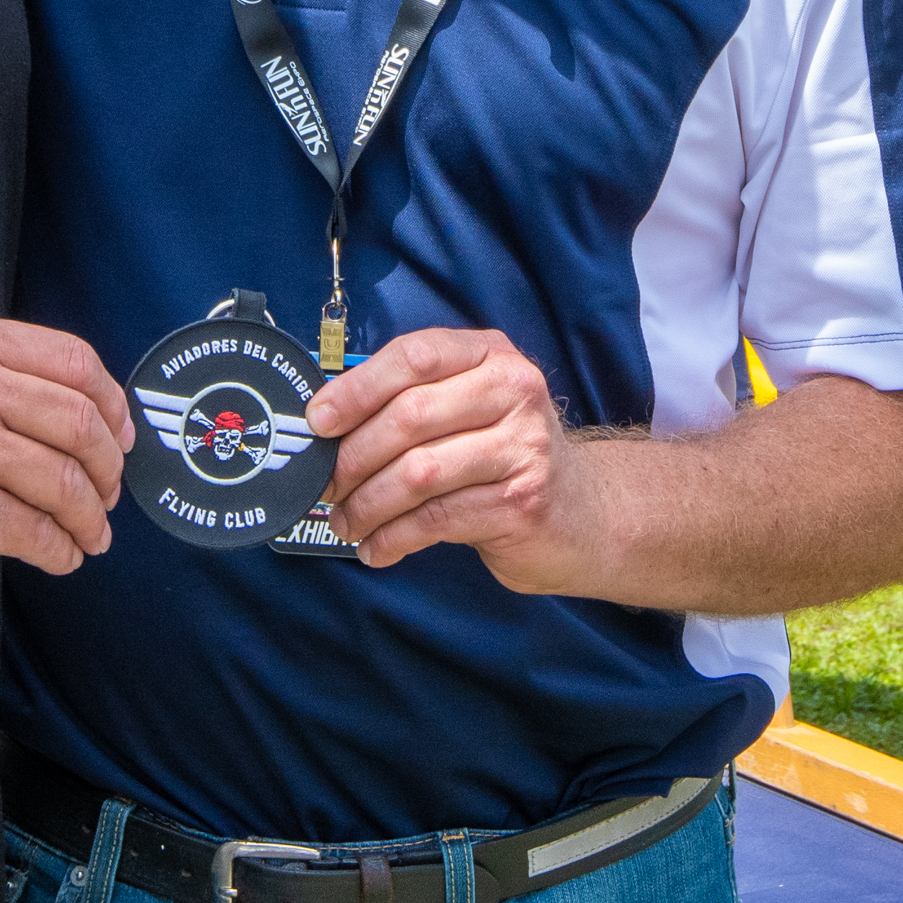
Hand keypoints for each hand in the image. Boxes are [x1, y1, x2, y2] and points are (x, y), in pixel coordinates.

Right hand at [0, 315, 131, 588]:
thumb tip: (81, 409)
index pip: (74, 362)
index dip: (113, 403)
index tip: (122, 433)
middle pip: (81, 424)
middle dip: (109, 466)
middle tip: (111, 491)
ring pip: (66, 483)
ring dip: (91, 516)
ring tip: (93, 533)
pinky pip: (38, 533)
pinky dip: (61, 549)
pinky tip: (63, 556)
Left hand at [306, 326, 599, 587]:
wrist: (585, 511)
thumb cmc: (506, 454)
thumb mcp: (470, 407)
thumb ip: (413, 401)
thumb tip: (328, 424)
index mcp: (490, 355)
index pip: (415, 356)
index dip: (357, 388)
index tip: (317, 421)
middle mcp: (514, 390)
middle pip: (409, 417)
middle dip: (353, 457)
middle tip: (326, 486)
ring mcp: (523, 447)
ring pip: (418, 473)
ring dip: (368, 505)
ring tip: (346, 522)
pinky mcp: (522, 502)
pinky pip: (436, 519)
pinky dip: (393, 538)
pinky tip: (377, 547)